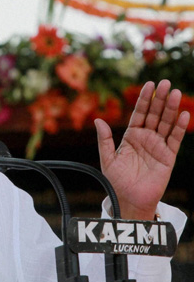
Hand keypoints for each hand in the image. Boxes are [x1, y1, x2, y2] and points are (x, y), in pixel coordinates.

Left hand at [95, 80, 190, 219]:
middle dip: (160, 99)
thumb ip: (105, 140)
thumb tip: (98, 120)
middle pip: (155, 114)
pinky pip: (175, 139)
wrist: (128, 199)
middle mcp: (146, 138)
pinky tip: (184, 114)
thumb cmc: (116, 180)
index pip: (139, 113)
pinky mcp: (168, 156)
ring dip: (171, 108)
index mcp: (131, 136)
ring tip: (176, 93)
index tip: (149, 84)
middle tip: (166, 83)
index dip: (144, 99)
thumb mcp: (107, 159)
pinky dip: (180, 127)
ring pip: (166, 123)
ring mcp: (158, 146)